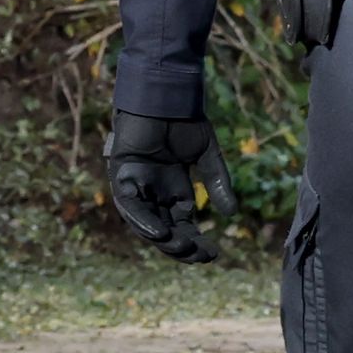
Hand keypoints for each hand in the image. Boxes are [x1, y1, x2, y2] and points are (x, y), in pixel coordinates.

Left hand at [107, 111, 234, 263]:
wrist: (165, 96)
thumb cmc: (185, 121)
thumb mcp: (207, 156)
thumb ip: (217, 183)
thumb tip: (231, 214)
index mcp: (174, 189)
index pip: (183, 224)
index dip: (196, 241)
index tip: (214, 254)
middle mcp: (154, 191)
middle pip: (165, 228)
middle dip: (181, 245)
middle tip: (200, 256)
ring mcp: (136, 184)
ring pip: (144, 222)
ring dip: (162, 238)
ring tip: (182, 248)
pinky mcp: (122, 174)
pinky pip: (129, 204)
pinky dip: (142, 220)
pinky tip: (160, 232)